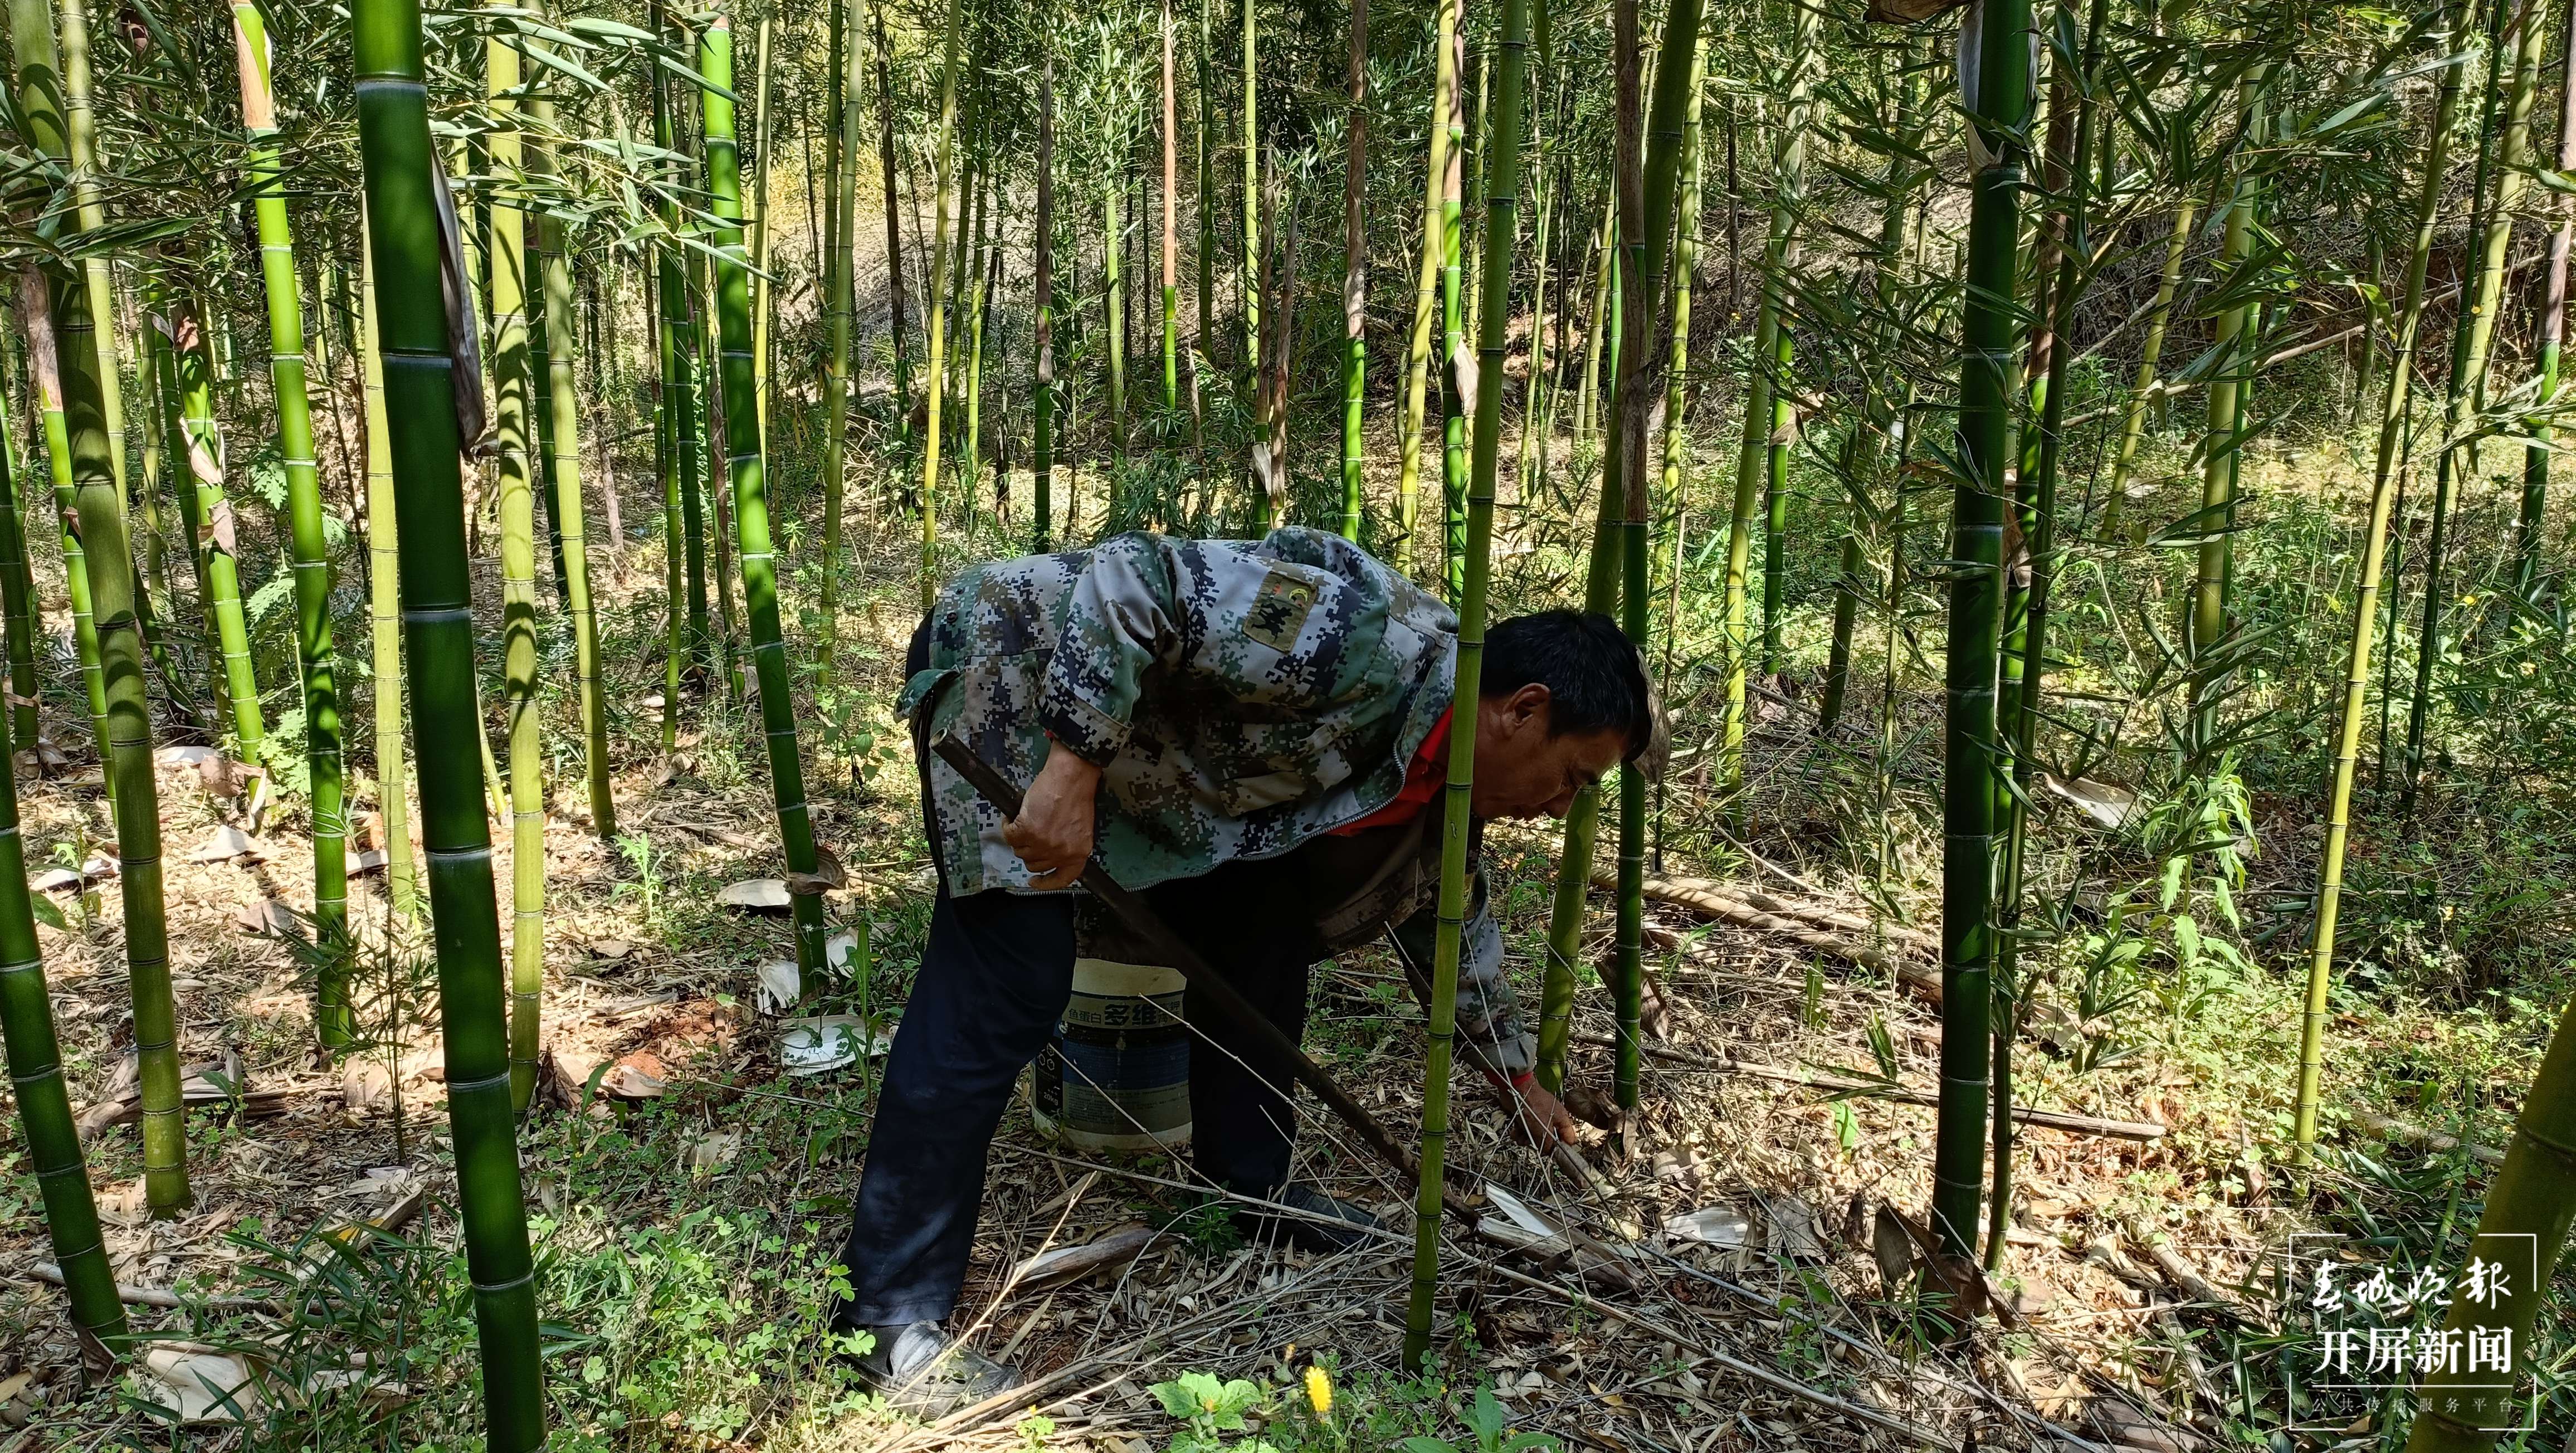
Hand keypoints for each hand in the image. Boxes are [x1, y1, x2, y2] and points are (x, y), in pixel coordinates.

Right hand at [1002, 742, 1102, 889]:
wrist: (1071, 775)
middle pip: (1034, 864)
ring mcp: (1043, 843)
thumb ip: (1068, 845)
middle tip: (1031, 833)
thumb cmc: (1077, 795)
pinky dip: (1008, 825)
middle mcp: (1061, 852)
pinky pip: (1009, 836)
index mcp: (1078, 853)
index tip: (1035, 882)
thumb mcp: (1079, 829)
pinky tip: (1013, 816)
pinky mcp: (1027, 830)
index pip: (1061, 879)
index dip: (1046, 884)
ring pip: (1020, 851)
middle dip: (1030, 850)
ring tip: (1025, 820)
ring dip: (1019, 837)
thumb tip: (1049, 854)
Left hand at [1501, 1075, 1586, 1153]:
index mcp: (1562, 1119)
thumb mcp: (1542, 1130)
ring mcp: (1539, 1116)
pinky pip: (1525, 1129)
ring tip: (1520, 1136)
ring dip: (1526, 1138)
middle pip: (1549, 1139)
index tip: (1551, 1154)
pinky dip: (1519, 1132)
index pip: (1568, 1139)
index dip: (1560, 1148)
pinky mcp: (1527, 1115)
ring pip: (1535, 1135)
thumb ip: (1547, 1144)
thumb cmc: (1532, 1105)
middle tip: (1530, 1142)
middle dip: (1537, 1143)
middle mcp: (1552, 1118)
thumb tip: (1547, 1152)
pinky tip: (1515, 1131)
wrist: (1515, 1088)